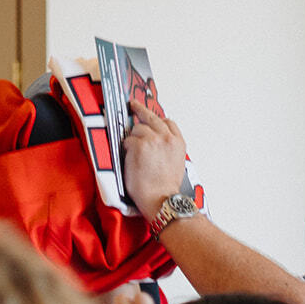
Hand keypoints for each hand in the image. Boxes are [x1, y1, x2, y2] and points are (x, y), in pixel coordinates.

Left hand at [122, 101, 190, 218]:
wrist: (161, 198)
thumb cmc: (166, 187)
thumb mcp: (176, 163)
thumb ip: (168, 148)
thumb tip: (156, 142)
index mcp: (178, 142)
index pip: (167, 122)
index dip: (157, 120)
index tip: (150, 118)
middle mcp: (167, 137)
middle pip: (151, 117)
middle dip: (140, 110)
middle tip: (133, 105)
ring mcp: (152, 139)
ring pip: (137, 128)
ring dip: (132, 139)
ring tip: (133, 154)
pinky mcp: (138, 145)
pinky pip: (127, 140)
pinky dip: (126, 148)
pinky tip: (130, 158)